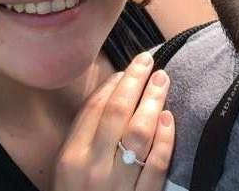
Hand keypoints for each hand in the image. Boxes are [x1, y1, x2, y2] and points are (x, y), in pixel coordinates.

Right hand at [53, 52, 173, 190]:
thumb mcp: (68, 169)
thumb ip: (84, 134)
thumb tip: (112, 89)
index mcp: (71, 158)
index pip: (95, 109)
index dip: (114, 83)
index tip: (129, 67)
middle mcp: (92, 169)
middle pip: (118, 113)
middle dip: (136, 82)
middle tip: (150, 60)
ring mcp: (117, 187)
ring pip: (139, 133)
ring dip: (154, 101)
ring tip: (163, 80)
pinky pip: (156, 166)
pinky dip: (165, 140)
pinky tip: (170, 119)